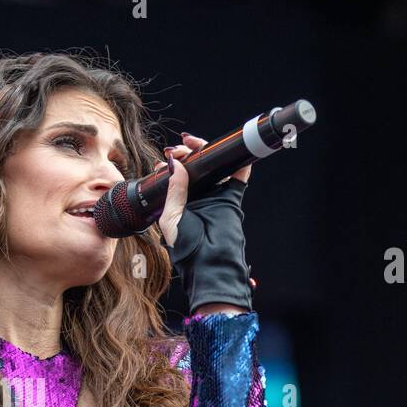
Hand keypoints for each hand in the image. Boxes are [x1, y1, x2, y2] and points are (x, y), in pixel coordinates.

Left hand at [155, 133, 251, 248]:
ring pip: (213, 166)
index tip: (168, 154)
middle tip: (181, 147)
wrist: (208, 263)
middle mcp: (196, 196)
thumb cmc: (186, 247)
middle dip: (188, 152)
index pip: (176, 175)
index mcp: (179, 201)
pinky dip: (239, 162)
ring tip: (196, 144)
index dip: (173, 162)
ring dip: (207, 151)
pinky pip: (237, 177)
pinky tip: (232, 149)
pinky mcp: (230, 198)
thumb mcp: (171, 216)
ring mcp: (214, 195)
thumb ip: (174, 190)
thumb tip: (176, 163)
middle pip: (195, 166)